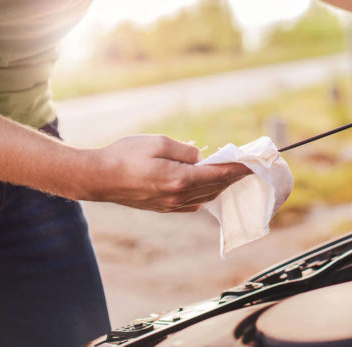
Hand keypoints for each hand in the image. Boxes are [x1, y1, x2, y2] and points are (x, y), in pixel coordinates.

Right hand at [84, 134, 250, 211]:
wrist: (98, 178)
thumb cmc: (125, 155)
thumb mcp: (157, 142)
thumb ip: (185, 150)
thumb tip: (201, 157)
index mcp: (179, 179)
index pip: (218, 174)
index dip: (238, 168)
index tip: (253, 163)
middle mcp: (178, 197)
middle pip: (215, 187)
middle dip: (233, 177)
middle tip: (248, 167)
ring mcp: (170, 205)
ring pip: (205, 197)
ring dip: (220, 186)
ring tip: (231, 174)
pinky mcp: (162, 208)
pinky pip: (193, 204)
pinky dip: (205, 194)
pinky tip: (207, 185)